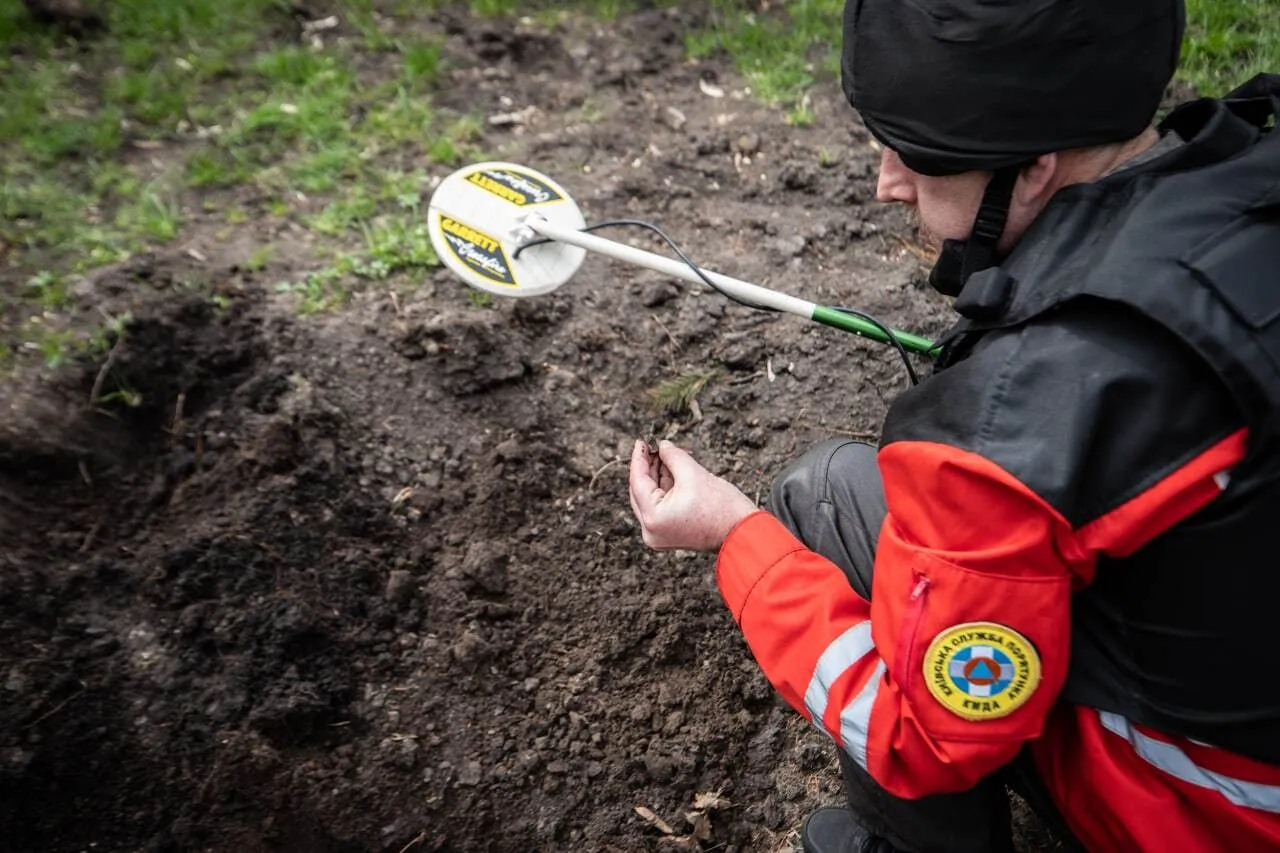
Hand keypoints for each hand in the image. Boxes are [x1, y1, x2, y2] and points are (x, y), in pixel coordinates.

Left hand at [628, 439, 757, 550]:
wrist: (743, 533)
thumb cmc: (722, 508)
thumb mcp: (693, 473)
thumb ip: (672, 456)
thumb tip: (662, 446)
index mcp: (653, 517)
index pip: (637, 481)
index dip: (639, 458)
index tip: (642, 441)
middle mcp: (651, 531)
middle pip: (640, 492)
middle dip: (648, 467)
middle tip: (654, 446)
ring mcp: (659, 535)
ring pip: (650, 499)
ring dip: (657, 477)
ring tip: (664, 456)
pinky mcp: (669, 534)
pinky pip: (660, 507)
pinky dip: (664, 490)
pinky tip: (669, 471)